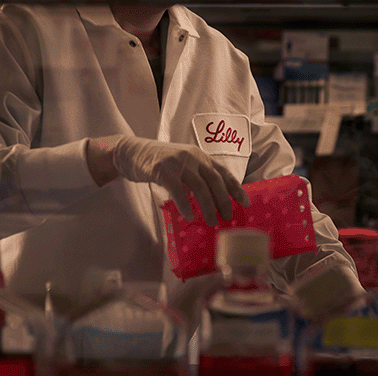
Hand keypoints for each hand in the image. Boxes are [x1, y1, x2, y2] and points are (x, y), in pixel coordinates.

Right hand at [111, 135, 250, 225]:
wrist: (132, 152)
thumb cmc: (159, 163)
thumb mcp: (183, 165)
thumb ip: (197, 177)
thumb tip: (212, 201)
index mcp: (200, 156)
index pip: (223, 172)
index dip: (236, 188)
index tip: (245, 203)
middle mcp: (193, 157)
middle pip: (215, 181)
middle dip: (224, 201)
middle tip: (227, 218)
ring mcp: (178, 162)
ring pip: (200, 187)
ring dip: (208, 207)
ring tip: (211, 222)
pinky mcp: (163, 170)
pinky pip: (177, 190)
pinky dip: (185, 204)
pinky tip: (189, 216)